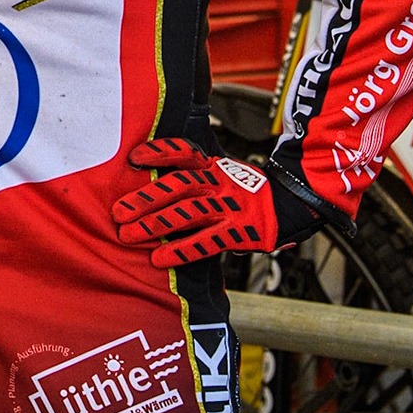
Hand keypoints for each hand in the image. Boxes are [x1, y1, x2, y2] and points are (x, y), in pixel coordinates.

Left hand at [112, 138, 322, 267]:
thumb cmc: (250, 192)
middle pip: (179, 186)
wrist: (295, 204)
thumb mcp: (225, 174)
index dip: (159, 153)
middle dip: (146, 199)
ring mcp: (231, 206)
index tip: (134, 158)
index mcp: (215, 166)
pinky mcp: (240, 230)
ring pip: (187, 213)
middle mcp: (221, 182)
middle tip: (118, 212)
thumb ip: (196, 177)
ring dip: (155, 224)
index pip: (184, 153)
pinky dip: (181, 250)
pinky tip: (159, 259)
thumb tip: (155, 182)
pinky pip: (206, 241)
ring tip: (128, 235)